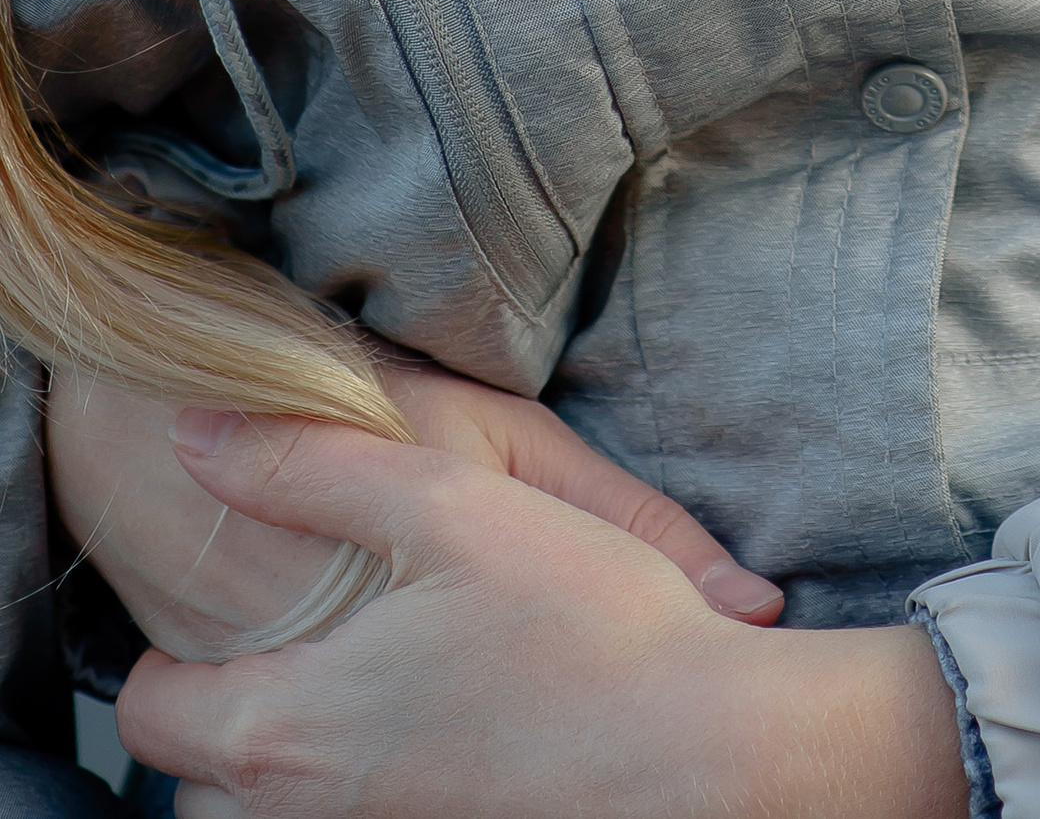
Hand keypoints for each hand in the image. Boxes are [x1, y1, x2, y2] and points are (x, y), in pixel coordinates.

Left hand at [117, 412, 967, 818]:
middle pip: (202, 789)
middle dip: (229, 728)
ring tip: (366, 696)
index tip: (225, 614)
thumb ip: (308, 465)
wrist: (714, 760)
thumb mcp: (452, 501)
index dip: (170, 660)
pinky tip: (435, 740)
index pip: (147, 715)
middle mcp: (310, 816)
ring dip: (293, 770)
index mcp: (290, 728)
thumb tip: (194, 438)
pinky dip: (363, 794)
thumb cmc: (590, 630)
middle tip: (299, 653)